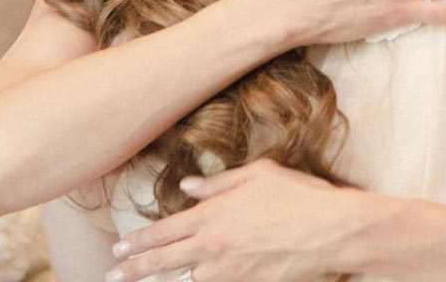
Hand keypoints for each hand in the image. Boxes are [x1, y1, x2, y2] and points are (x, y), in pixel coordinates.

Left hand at [106, 159, 356, 281]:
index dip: (139, 241)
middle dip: (134, 269)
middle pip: (163, 262)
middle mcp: (213, 246)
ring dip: (165, 280)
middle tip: (113, 273)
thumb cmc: (299, 195)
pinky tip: (194, 281)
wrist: (332, 230)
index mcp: (212, 215)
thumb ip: (218, 182)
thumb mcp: (258, 174)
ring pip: (187, 279)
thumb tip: (188, 187)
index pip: (164, 231)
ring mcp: (229, 272)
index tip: (119, 248)